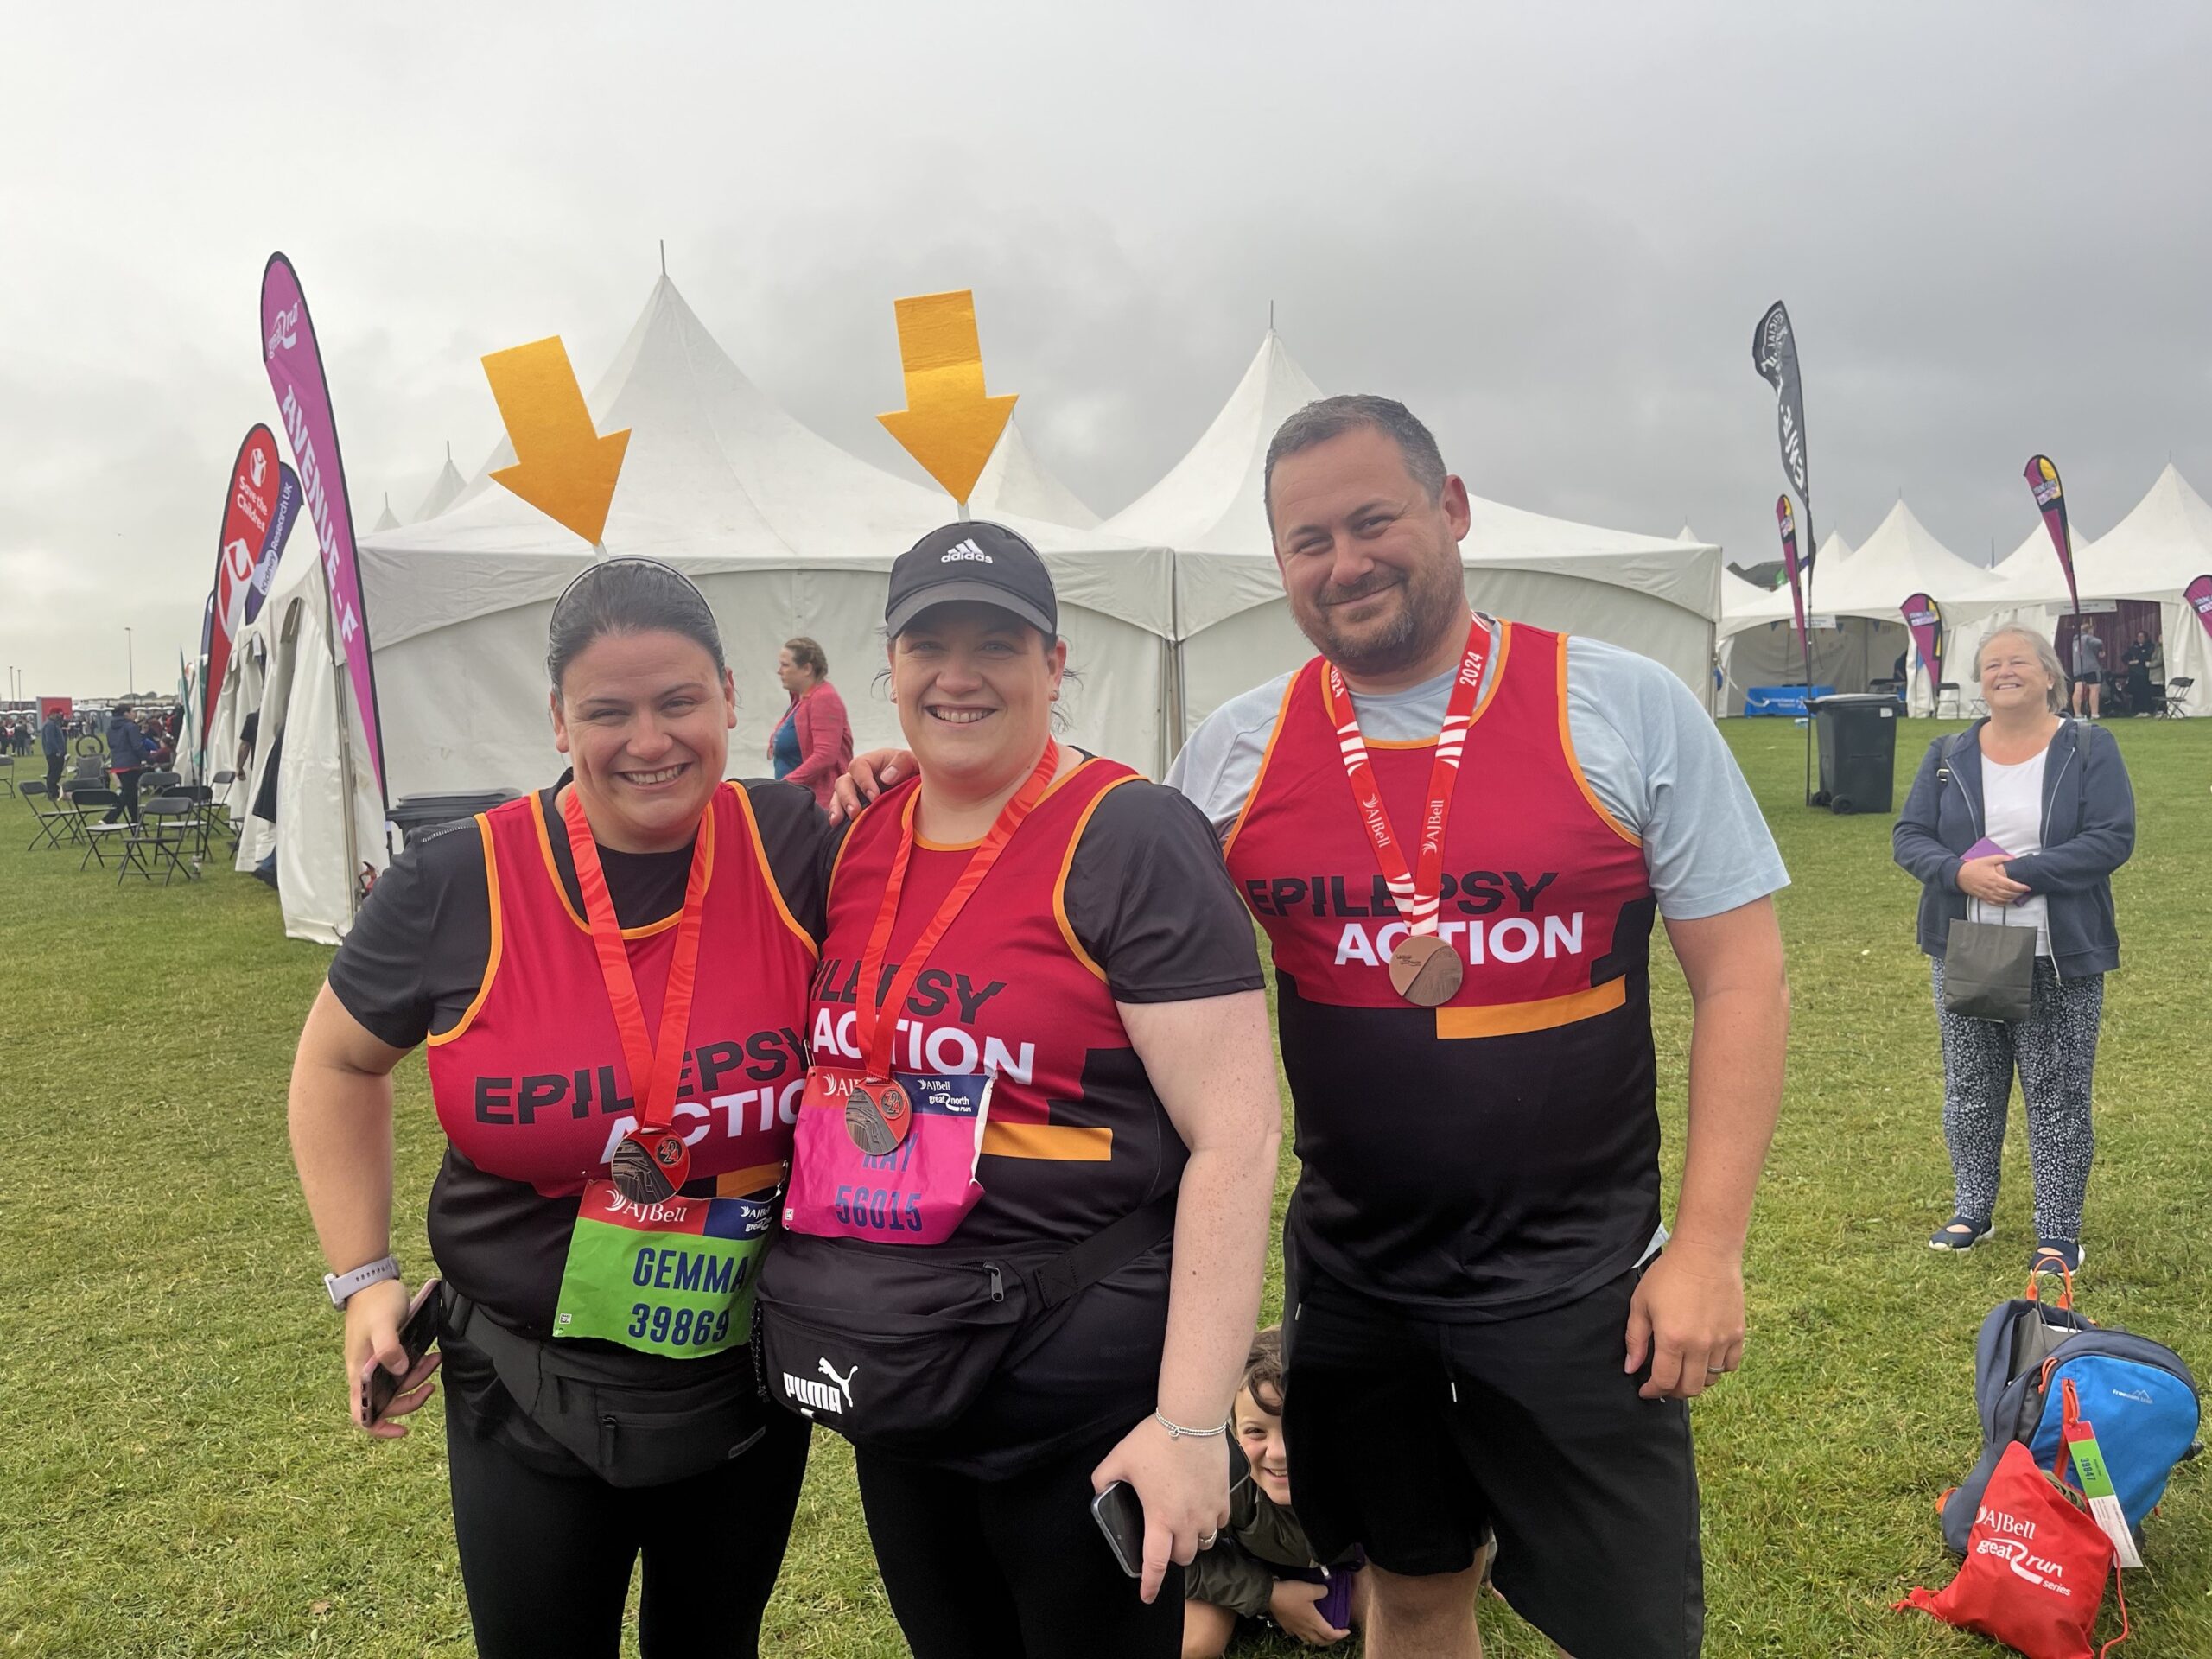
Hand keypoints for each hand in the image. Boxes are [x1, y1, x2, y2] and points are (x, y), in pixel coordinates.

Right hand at [343, 1278, 440, 1438]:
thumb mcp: (383, 1324)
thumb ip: (389, 1348)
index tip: (402, 1430)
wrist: (372, 1281)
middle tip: (430, 1387)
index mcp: (357, 1373)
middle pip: (386, 1403)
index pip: (362, 1413)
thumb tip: (399, 1371)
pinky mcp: (388, 1353)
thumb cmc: (374, 1303)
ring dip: (418, 1379)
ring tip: (435, 1361)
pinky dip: (417, 1367)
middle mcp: (365, 1373)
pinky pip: (403, 1369)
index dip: (379, 1427)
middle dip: (410, 1400)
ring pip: (398, 1385)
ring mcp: (376, 1363)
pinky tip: (430, 1355)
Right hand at [827, 748, 915, 825]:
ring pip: (838, 796)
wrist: (925, 793)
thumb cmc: (919, 774)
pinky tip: (836, 825)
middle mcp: (862, 776)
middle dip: (847, 797)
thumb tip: (885, 777)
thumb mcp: (916, 763)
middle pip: (844, 782)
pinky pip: (842, 811)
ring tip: (837, 821)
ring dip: (837, 808)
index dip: (863, 781)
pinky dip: (837, 817)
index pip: (859, 766)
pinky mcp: (858, 808)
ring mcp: (857, 793)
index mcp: (875, 761)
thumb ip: (904, 763)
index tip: (874, 797)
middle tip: (854, 812)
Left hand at [1092, 1417, 1230, 1603]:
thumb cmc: (1155, 1440)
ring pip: (1204, 1543)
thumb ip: (1103, 1479)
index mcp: (1160, 1518)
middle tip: (1163, 1541)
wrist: (1192, 1419)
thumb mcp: (1118, 1459)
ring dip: (1192, 1541)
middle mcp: (1187, 1522)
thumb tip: (1099, 1490)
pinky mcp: (1223, 1498)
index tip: (1146, 1596)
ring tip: (1183, 1527)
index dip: (1150, 1585)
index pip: (1155, 1564)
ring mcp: (1209, 1511)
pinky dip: (1210, 1523)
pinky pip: (1220, 1522)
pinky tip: (1201, 1510)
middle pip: (1184, 1558)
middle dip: (1172, 1556)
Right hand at [1269, 1578, 1349, 1645]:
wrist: (1270, 1596)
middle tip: (1336, 1636)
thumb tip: (1326, 1591)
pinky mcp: (1286, 1626)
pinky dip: (1303, 1635)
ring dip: (1318, 1640)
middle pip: (1320, 1641)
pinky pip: (1297, 1635)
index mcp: (1313, 1621)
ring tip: (1321, 1635)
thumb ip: (1322, 1590)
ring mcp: (1295, 1629)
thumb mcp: (1310, 1588)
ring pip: (1309, 1640)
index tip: (1346, 1631)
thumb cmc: (1291, 1594)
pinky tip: (1302, 1630)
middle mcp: (1305, 1629)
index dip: (1340, 1634)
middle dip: (1330, 1641)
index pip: (1330, 1633)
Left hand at [1624, 1242, 1743, 1400]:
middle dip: (1674, 1391)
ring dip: (1695, 1381)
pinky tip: (1706, 1359)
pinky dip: (1718, 1369)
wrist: (1706, 1253)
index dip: (1653, 1391)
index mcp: (1672, 1339)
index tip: (1646, 1391)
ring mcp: (1721, 1341)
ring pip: (1711, 1380)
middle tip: (1664, 1383)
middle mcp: (1699, 1346)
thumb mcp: (1641, 1303)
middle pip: (1690, 1388)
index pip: (1664, 1381)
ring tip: (1684, 1370)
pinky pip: (1731, 1366)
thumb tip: (1631, 1368)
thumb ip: (1635, 1339)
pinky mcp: (1737, 1334)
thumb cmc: (1669, 1274)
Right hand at [1957, 855, 2029, 905]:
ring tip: (2017, 895)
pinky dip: (2003, 903)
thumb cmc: (1972, 868)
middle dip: (2018, 893)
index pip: (2011, 885)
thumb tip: (2012, 858)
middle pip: (2009, 894)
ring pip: (2004, 900)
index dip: (2021, 887)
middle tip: (2023, 891)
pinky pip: (1996, 903)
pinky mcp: (1983, 897)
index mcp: (1994, 879)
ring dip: (2012, 899)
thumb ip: (2001, 858)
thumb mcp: (1987, 859)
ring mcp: (1987, 894)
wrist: (1959, 875)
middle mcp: (1992, 888)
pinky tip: (2006, 901)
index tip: (2027, 887)